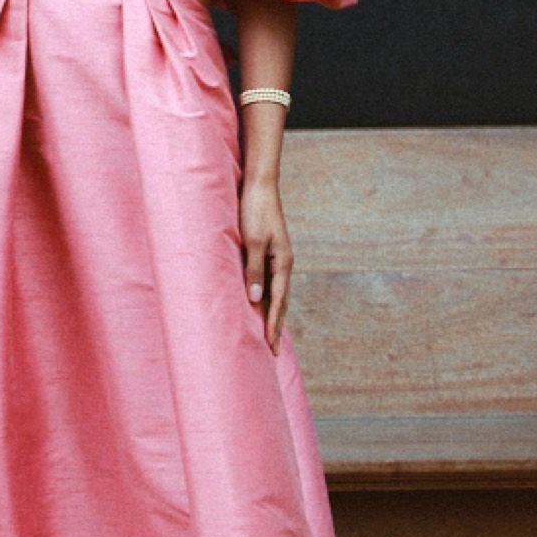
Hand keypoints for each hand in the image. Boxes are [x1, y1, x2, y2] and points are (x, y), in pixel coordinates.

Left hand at [239, 175, 292, 354]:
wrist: (259, 186)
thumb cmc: (255, 211)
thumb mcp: (253, 241)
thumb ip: (254, 270)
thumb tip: (255, 299)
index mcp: (283, 263)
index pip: (278, 302)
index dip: (273, 325)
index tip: (270, 346)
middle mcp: (283, 263)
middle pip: (281, 301)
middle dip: (276, 326)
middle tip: (272, 350)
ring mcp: (278, 258)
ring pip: (276, 293)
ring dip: (272, 314)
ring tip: (268, 334)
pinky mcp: (269, 252)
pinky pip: (269, 282)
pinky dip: (267, 298)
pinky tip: (260, 304)